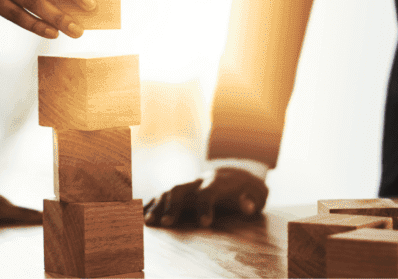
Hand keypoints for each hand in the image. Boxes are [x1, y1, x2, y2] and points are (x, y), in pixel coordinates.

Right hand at [144, 167, 268, 227]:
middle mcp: (198, 182)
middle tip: (167, 223)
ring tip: (149, 223)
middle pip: (180, 189)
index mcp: (217, 183)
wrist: (235, 173)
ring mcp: (187, 185)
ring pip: (168, 191)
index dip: (206, 207)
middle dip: (172, 205)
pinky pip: (162, 195)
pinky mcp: (181, 191)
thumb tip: (247, 206)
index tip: (205, 224)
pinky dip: (151, 204)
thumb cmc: (247, 190)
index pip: (208, 193)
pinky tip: (141, 214)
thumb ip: (253, 200)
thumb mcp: (257, 194)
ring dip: (157, 206)